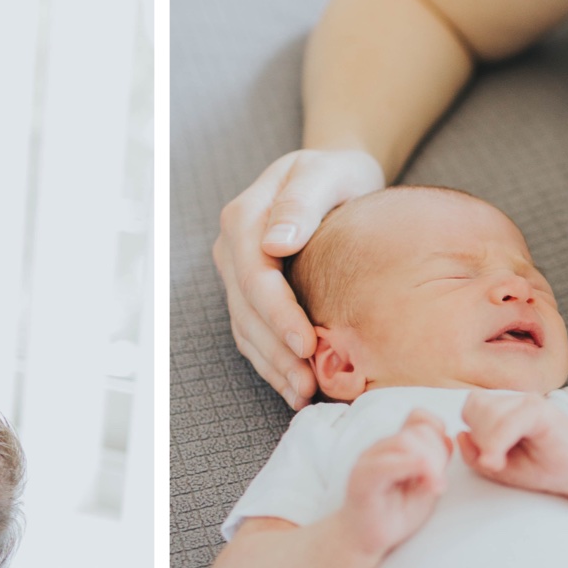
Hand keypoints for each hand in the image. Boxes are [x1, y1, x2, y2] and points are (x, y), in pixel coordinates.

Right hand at [214, 148, 383, 407]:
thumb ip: (301, 202)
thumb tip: (277, 242)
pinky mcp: (249, 295)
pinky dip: (272, 364)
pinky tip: (295, 388)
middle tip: (308, 384)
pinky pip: (253, 335)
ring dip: (273, 366)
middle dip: (276, 351)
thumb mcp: (325, 173)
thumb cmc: (336, 174)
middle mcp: (232, 249)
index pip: (254, 274)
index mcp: (244, 217)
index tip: (307, 343)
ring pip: (246, 328)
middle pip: (246, 309)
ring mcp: (236, 275)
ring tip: (304, 394)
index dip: (278, 314)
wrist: (333, 179)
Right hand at [340, 410, 451, 557]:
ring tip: (433, 487)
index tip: (443, 461)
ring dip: (429, 463)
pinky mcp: (363, 478)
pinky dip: (413, 468)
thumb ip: (436, 462)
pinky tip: (428, 486)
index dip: (438, 432)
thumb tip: (449, 440)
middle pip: (418, 431)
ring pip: (406, 442)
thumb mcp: (425, 485)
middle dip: (438, 453)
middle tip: (438, 482)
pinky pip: (387, 463)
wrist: (364, 539)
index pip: (419, 418)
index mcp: (395, 447)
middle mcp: (380, 448)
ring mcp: (369, 461)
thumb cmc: (394, 513)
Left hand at [458, 390, 567, 496]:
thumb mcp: (498, 468)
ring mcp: (530, 402)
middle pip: (475, 405)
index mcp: (505, 407)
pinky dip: (499, 441)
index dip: (472, 430)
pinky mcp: (542, 411)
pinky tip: (501, 459)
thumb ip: (475, 454)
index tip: (486, 455)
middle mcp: (516, 399)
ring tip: (500, 460)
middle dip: (478, 437)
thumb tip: (460, 435)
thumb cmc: (541, 468)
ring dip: (488, 441)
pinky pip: (510, 420)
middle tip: (494, 459)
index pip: (472, 405)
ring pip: (489, 412)